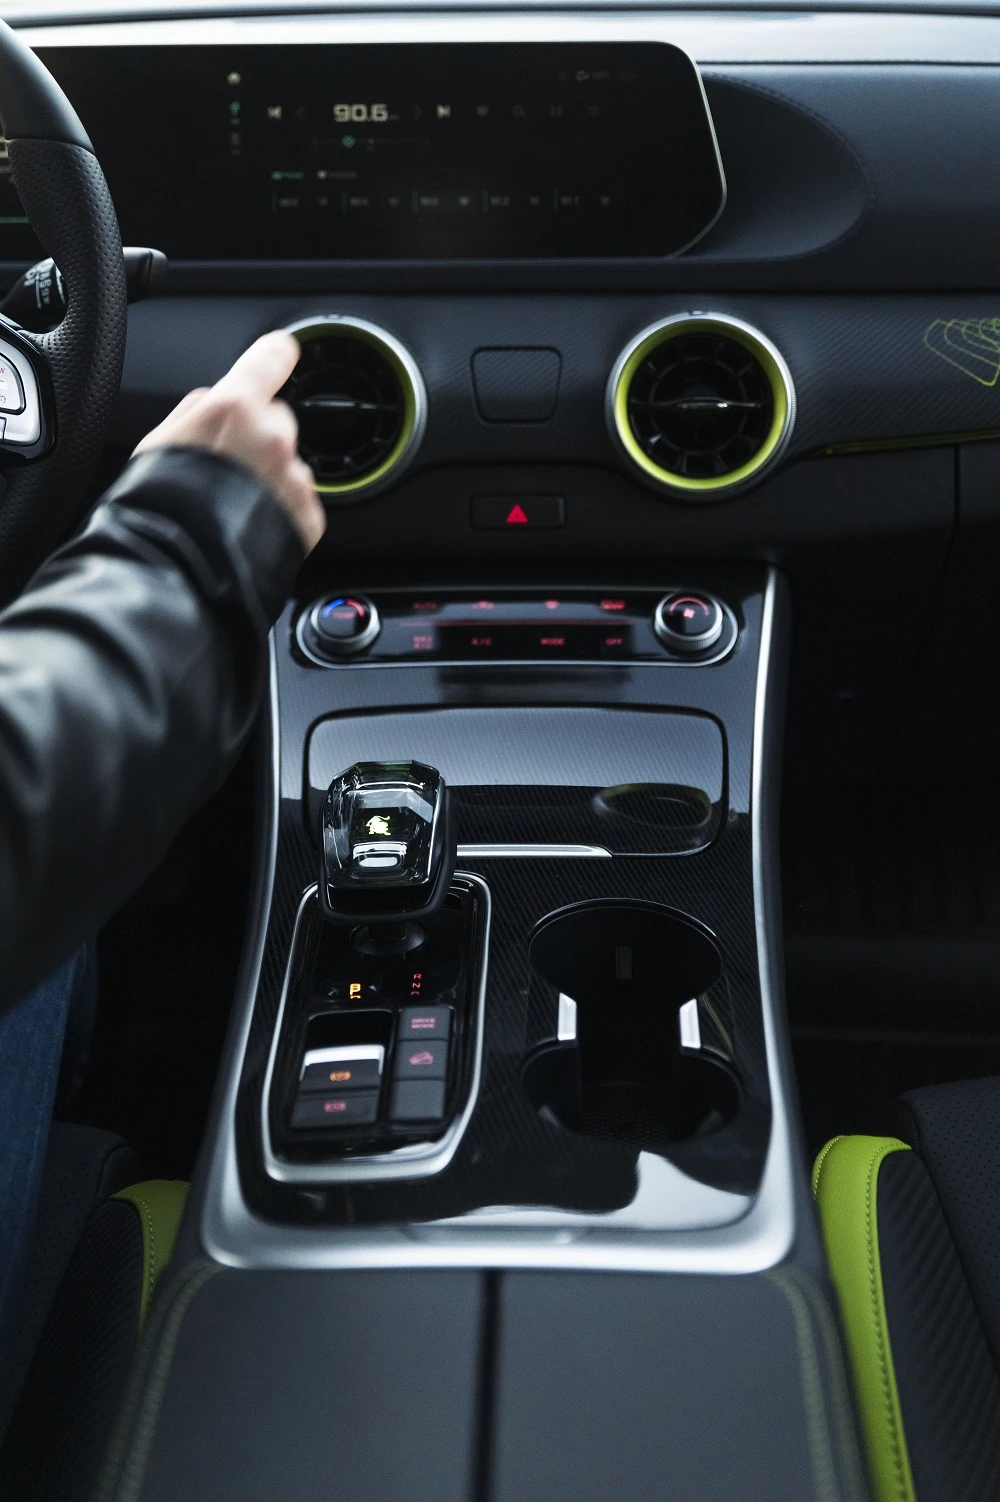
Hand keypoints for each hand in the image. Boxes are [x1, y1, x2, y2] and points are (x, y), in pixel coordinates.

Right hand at [133, 331, 326, 552]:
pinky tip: (249, 523)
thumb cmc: (161, 507)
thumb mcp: (160, 441)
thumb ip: (196, 409)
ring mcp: (294, 479)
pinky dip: (279, 509)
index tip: (279, 355)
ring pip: (287, 464)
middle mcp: (274, 438)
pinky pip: (296, 500)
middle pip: (276, 421)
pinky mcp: (308, 517)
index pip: (272, 356)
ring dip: (268, 476)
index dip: (274, 356)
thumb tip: (213, 401)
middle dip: (257, 436)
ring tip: (234, 504)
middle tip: (225, 466)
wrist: (182, 567)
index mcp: (235, 407)